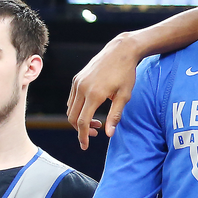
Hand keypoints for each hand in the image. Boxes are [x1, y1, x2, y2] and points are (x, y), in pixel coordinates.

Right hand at [66, 34, 141, 150]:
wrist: (121, 51)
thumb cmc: (126, 74)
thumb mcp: (125, 96)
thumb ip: (115, 115)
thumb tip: (109, 134)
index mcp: (94, 94)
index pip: (83, 121)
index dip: (82, 136)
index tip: (85, 146)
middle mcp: (82, 88)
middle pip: (73, 117)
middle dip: (81, 129)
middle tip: (96, 133)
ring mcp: (77, 82)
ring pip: (70, 108)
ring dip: (80, 119)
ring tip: (97, 122)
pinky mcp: (77, 78)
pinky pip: (72, 99)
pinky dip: (78, 109)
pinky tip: (91, 110)